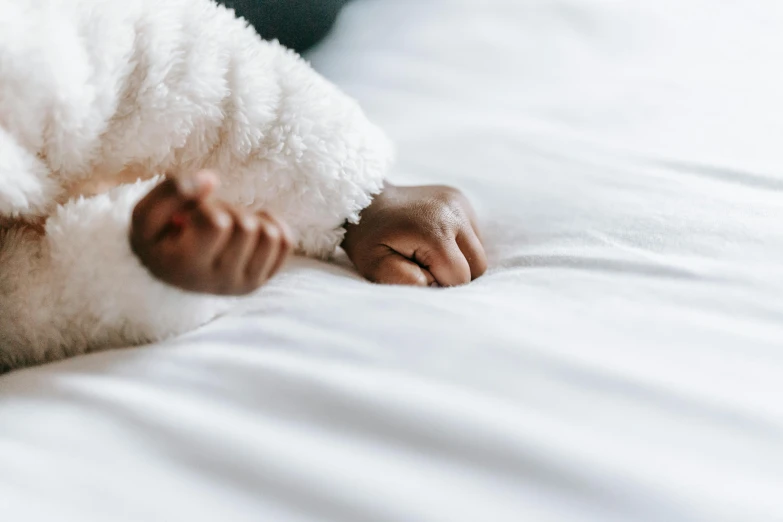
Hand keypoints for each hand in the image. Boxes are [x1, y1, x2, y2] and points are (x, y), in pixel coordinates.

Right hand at [130, 171, 292, 294]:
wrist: (169, 272)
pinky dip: (271, 225)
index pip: (217, 224)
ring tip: (227, 226)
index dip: (206, 208)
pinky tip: (249, 229)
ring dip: (250, 219)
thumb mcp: (146, 214)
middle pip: (246, 227)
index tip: (190, 217)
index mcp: (186, 269)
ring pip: (270, 235)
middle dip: (228, 211)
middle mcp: (218, 282)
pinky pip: (285, 243)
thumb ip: (172, 190)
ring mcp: (244, 284)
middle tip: (209, 219)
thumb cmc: (159, 238)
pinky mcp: (262, 279)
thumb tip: (212, 179)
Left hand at [342, 184, 486, 286]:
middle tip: (424, 264)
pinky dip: (458, 244)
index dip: (439, 282)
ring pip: (478, 251)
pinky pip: (473, 235)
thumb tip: (435, 284)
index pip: (460, 277)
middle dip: (454, 273)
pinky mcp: (460, 198)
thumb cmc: (368, 239)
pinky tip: (434, 238)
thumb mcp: (374, 266)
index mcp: (435, 229)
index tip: (416, 270)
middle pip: (477, 265)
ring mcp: (459, 202)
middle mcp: (453, 211)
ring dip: (458, 258)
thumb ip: (405, 281)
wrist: (364, 201)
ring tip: (427, 250)